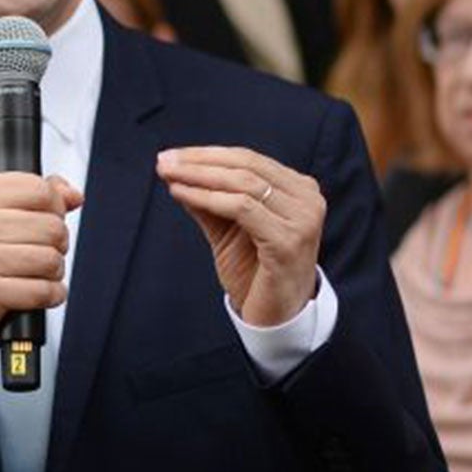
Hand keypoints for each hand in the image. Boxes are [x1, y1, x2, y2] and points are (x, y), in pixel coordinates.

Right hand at [0, 172, 82, 353]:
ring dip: (54, 273)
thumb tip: (73, 195)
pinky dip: (51, 295)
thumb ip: (37, 198)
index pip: (40, 190)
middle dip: (57, 245)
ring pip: (51, 259)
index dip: (55, 208)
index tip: (46, 220)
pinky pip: (42, 290)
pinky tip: (39, 293)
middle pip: (52, 226)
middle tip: (40, 254)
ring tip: (37, 274)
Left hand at [157, 147, 323, 327]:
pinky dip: (207, 198)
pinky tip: (182, 194)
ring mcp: (302, 220)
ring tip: (168, 175)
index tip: (171, 155)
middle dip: (199, 161)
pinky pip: (241, 208)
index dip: (207, 154)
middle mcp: (307, 199)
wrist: (275, 317)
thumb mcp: (227, 229)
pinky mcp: (288, 242)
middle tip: (163, 161)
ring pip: (243, 183)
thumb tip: (175, 170)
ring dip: (199, 176)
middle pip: (246, 165)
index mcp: (298, 189)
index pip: (248, 159)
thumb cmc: (254, 272)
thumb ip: (208, 199)